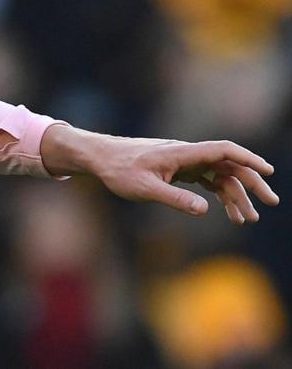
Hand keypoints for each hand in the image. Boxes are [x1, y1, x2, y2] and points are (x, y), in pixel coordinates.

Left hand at [39, 125, 278, 223]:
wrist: (99, 159)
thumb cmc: (118, 171)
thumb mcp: (144, 189)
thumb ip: (174, 199)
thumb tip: (205, 210)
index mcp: (181, 153)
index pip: (223, 150)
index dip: (248, 159)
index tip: (268, 171)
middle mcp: (186, 154)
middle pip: (227, 164)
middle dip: (250, 183)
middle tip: (270, 203)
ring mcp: (183, 161)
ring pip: (218, 175)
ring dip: (235, 194)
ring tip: (246, 219)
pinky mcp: (177, 169)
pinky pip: (206, 180)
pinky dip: (218, 195)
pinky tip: (227, 212)